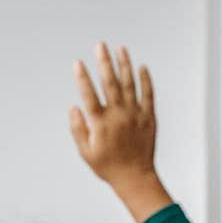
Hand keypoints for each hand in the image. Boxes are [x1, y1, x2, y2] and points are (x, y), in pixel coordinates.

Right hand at [70, 44, 171, 222]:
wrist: (134, 176)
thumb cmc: (107, 166)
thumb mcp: (86, 152)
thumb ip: (78, 129)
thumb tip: (73, 107)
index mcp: (100, 123)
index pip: (89, 95)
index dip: (82, 78)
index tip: (78, 63)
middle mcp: (118, 115)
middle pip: (110, 83)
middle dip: (104, 62)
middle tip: (100, 46)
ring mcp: (135, 114)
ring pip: (130, 83)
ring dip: (124, 64)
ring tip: (120, 49)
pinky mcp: (148, 116)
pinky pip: (148, 93)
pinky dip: (145, 79)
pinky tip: (141, 67)